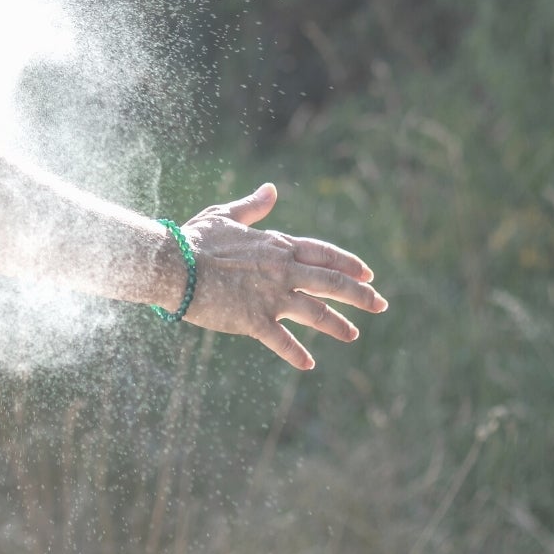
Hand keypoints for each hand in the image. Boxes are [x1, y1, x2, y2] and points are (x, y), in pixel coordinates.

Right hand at [177, 183, 387, 368]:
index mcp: (278, 246)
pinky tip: (308, 364)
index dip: (349, 264)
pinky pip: (282, 341)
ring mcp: (271, 297)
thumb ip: (253, 206)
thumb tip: (272, 189)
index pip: (324, 254)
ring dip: (338, 325)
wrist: (172, 264)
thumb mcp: (225, 216)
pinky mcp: (254, 320)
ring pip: (316, 313)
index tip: (368, 274)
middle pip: (332, 283)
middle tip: (381, 304)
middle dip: (360, 295)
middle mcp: (283, 271)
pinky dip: (296, 354)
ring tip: (353, 335)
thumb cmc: (195, 240)